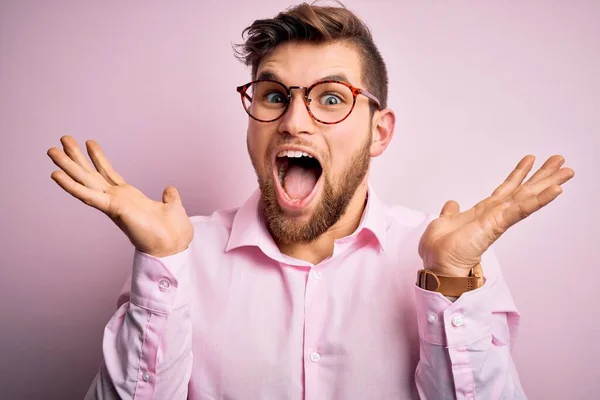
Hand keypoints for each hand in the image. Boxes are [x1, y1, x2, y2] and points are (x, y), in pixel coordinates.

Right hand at [47, 136, 193, 256]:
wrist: (174, 246)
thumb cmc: (173, 231)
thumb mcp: (173, 207)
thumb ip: (169, 197)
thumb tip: (170, 190)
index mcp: (129, 197)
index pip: (109, 173)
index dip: (98, 158)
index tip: (88, 142)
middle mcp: (117, 199)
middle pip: (91, 174)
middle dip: (76, 157)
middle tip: (62, 138)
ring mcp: (112, 204)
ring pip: (84, 181)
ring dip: (67, 166)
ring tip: (51, 150)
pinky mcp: (113, 209)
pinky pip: (88, 196)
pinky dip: (71, 186)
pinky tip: (56, 175)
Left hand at [418, 154, 574, 276]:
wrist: (438, 265)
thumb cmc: (440, 251)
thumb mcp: (443, 223)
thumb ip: (450, 212)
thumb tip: (451, 204)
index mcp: (483, 212)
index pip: (505, 189)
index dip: (518, 174)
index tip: (531, 159)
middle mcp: (494, 214)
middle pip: (522, 190)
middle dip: (542, 175)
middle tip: (560, 160)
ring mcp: (498, 219)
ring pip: (527, 197)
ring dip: (547, 183)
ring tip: (566, 170)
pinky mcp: (498, 225)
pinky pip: (521, 210)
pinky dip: (539, 200)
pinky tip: (555, 190)